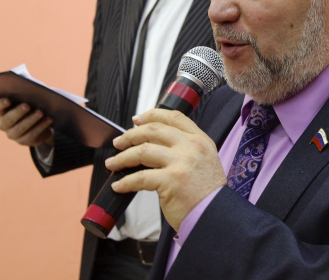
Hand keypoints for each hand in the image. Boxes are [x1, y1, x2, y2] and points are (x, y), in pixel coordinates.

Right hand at [0, 98, 53, 146]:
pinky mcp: (23, 141)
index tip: (8, 100)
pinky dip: (41, 126)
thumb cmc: (32, 106)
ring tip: (41, 112)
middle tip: (27, 105)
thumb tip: (33, 89)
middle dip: (18, 112)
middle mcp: (4, 124)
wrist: (39, 123)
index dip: (1, 104)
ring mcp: (13, 134)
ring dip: (31, 120)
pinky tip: (48, 119)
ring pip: (20, 128)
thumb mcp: (29, 100)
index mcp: (2, 111)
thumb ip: (27, 94)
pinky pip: (31, 135)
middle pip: (8, 119)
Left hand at [105, 109, 225, 231]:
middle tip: (119, 142)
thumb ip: (185, 150)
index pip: (174, 117)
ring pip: (142, 151)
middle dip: (131, 135)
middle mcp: (191, 147)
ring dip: (123, 157)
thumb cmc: (207, 194)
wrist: (215, 215)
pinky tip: (119, 185)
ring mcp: (181, 162)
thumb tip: (153, 145)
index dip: (152, 115)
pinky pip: (140, 178)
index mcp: (200, 140)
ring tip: (112, 163)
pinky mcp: (170, 180)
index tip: (137, 120)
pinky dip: (125, 182)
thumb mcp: (204, 161)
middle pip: (153, 131)